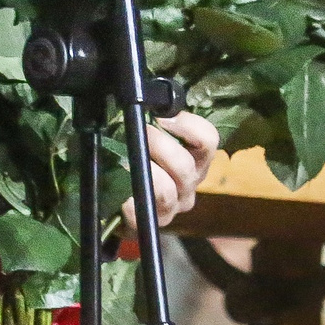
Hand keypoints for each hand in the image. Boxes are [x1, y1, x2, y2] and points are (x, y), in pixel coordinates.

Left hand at [120, 110, 219, 231]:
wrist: (116, 204)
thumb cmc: (135, 161)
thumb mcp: (150, 139)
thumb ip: (155, 123)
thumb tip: (147, 99)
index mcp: (194, 160)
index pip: (208, 140)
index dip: (189, 125)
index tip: (164, 117)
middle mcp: (188, 185)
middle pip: (186, 167)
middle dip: (160, 146)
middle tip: (139, 134)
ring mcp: (171, 208)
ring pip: (167, 191)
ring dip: (145, 172)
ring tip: (125, 160)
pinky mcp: (148, 225)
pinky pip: (141, 212)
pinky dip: (129, 200)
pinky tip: (120, 192)